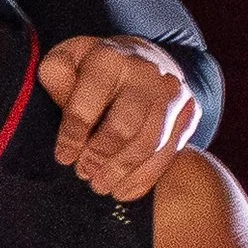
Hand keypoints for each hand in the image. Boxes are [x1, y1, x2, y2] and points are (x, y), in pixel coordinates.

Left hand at [36, 38, 199, 199]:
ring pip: (149, 143)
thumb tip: (58, 90)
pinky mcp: (189, 112)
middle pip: (124, 126)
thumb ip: (58, 75)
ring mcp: (173, 92)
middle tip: (83, 172)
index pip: (88, 103)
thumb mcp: (70, 60)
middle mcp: (147, 72)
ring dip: (121, 171)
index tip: (64, 157)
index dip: (73, 136)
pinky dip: (144, 178)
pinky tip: (123, 190)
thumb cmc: (97, 67)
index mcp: (111, 57)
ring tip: (100, 185)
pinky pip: (169, 152)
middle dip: (100, 156)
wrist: (145, 59)